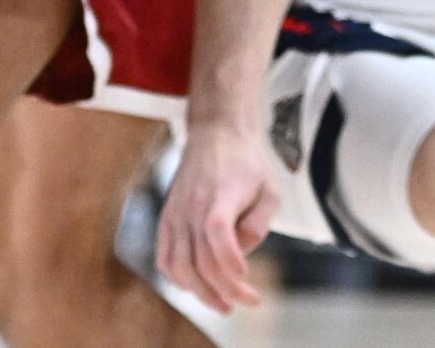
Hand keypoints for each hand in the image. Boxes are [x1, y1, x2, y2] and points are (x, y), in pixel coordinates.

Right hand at [156, 122, 283, 311]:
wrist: (216, 134)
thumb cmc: (247, 163)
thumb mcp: (270, 188)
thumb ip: (260, 221)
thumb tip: (243, 248)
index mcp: (220, 196)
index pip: (218, 234)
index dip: (230, 262)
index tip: (246, 279)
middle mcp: (193, 206)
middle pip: (201, 260)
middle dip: (224, 289)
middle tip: (244, 301)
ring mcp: (176, 213)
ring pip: (180, 265)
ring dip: (200, 291)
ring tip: (222, 302)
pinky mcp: (167, 218)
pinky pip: (164, 258)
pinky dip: (177, 278)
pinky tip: (196, 285)